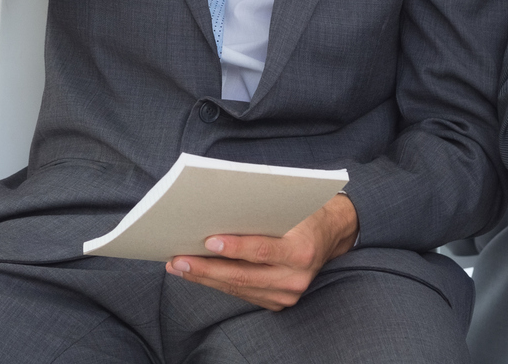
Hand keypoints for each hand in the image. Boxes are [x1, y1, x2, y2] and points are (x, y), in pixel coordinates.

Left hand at [165, 193, 358, 310]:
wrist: (330, 234)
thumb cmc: (302, 211)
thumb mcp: (287, 206)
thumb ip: (259, 211)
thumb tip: (215, 209)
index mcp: (300, 250)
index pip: (262, 251)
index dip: (234, 248)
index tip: (207, 241)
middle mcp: (295, 277)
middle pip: (244, 276)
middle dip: (206, 269)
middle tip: (178, 260)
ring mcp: (287, 294)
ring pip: (239, 288)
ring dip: (206, 278)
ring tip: (179, 266)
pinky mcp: (279, 302)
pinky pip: (244, 294)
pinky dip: (218, 284)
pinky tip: (198, 274)